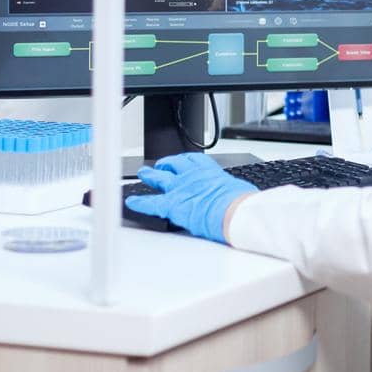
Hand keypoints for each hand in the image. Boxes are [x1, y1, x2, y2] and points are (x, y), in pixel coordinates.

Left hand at [125, 153, 254, 241]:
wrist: (233, 212)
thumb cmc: (241, 203)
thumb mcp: (240, 191)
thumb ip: (232, 191)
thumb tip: (239, 196)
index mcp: (211, 172)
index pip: (195, 160)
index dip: (186, 160)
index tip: (182, 160)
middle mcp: (193, 176)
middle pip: (174, 165)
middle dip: (165, 164)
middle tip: (159, 164)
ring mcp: (180, 188)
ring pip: (160, 178)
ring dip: (150, 175)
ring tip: (143, 174)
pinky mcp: (171, 204)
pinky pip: (150, 202)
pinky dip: (139, 202)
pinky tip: (130, 202)